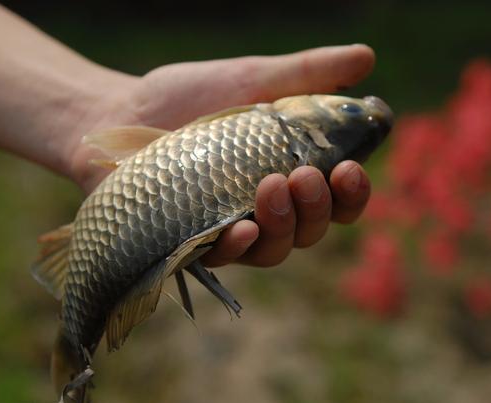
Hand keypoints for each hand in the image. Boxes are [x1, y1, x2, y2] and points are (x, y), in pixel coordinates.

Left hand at [68, 45, 374, 266]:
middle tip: (305, 176)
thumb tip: (367, 58)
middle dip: (318, 208)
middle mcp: (268, 209)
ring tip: (274, 186)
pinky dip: (238, 245)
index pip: (337, 198)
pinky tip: (243, 228)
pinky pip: (224, 257)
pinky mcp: (194, 242)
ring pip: (276, 249)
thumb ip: (306, 74)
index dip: (352, 194)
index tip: (350, 169)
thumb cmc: (191, 98)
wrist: (123, 112)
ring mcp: (232, 228)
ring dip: (285, 225)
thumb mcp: (251, 78)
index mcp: (290, 173)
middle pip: (312, 229)